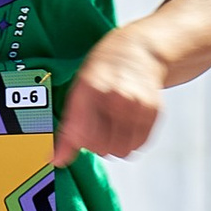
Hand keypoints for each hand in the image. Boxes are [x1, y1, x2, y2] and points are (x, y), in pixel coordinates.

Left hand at [56, 27, 169, 163]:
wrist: (139, 51)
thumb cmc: (104, 70)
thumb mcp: (78, 90)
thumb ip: (69, 128)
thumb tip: (57, 159)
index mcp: (92, 87)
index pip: (81, 134)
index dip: (76, 142)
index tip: (76, 137)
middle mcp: (117, 96)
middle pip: (101, 147)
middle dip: (95, 142)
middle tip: (96, 124)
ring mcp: (138, 105)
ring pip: (120, 150)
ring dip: (114, 143)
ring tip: (112, 124)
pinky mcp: (153, 112)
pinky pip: (138, 145)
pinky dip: (130, 140)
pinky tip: (126, 123)